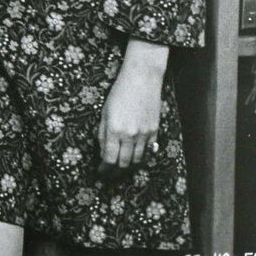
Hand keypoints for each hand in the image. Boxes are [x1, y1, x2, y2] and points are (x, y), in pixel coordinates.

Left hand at [97, 41, 166, 175]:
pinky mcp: (155, 132)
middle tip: (109, 175)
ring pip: (137, 160)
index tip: (100, 172)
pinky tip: (133, 158)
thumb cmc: (119, 93)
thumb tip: (102, 151)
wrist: (142, 80)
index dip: (104, 169)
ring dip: (127, 167)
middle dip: (115, 172)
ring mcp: (144, 134)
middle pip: (123, 163)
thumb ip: (102, 133)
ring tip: (120, 170)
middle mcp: (130, 135)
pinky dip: (140, 157)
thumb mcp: (104, 112)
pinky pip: (148, 151)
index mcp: (114, 129)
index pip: (109, 158)